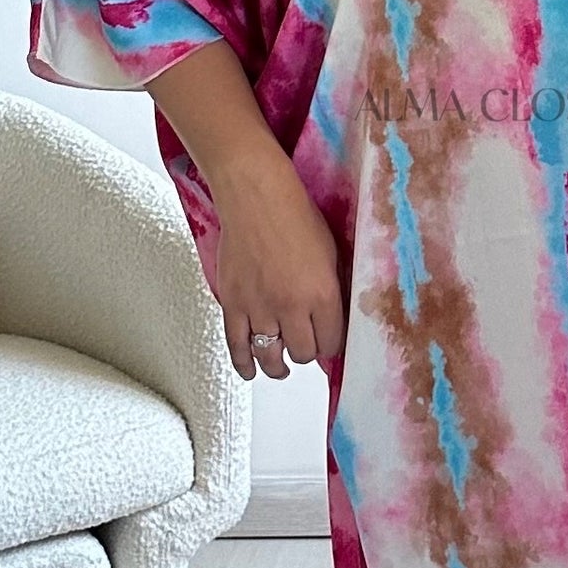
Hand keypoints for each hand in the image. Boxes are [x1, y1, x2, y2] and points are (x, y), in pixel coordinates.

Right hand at [208, 143, 345, 381]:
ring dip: (278, 365)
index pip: (331, 342)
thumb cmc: (296, 215)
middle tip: (306, 345)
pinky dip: (244, 363)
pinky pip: (237, 345)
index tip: (329, 342)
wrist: (255, 196)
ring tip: (281, 368)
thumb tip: (334, 319)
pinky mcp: (233, 303)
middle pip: (302, 353)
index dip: (332, 346)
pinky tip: (251, 371)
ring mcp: (259, 307)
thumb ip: (333, 290)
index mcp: (321, 294)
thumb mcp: (332, 252)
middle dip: (307, 352)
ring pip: (270, 355)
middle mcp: (290, 307)